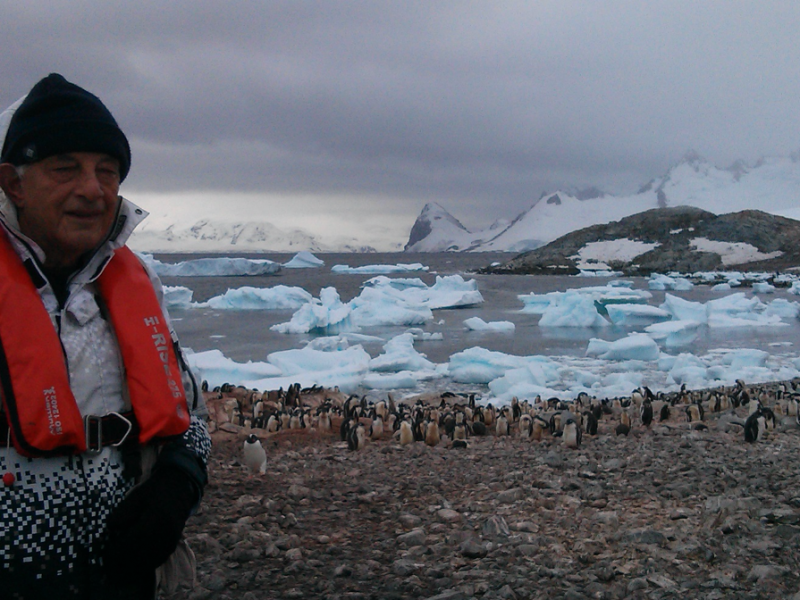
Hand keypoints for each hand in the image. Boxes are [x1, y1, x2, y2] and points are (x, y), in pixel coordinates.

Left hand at [103, 466, 198, 581]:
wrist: (179, 489)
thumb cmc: (154, 491)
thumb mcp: (136, 496)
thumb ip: (122, 512)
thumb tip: (110, 529)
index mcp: (157, 519)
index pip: (133, 542)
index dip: (117, 552)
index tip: (104, 557)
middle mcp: (166, 533)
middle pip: (140, 556)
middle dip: (122, 564)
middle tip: (107, 568)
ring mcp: (171, 541)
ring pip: (148, 562)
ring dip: (131, 569)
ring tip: (116, 571)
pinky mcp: (172, 546)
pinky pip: (156, 562)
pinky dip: (143, 567)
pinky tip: (132, 567)